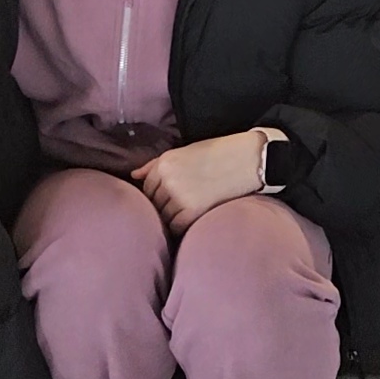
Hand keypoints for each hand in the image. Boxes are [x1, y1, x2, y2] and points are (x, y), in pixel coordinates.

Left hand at [132, 130, 279, 233]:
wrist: (246, 159)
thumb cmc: (216, 153)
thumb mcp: (184, 152)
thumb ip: (156, 165)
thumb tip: (134, 175)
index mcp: (165, 162)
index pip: (147, 187)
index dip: (157, 193)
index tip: (169, 194)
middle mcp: (168, 179)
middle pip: (154, 202)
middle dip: (163, 204)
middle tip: (180, 203)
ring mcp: (179, 196)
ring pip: (163, 216)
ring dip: (172, 216)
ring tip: (187, 209)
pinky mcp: (192, 211)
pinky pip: (175, 226)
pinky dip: (180, 225)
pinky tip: (192, 217)